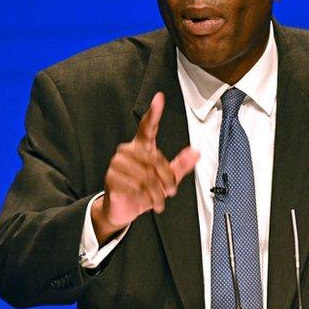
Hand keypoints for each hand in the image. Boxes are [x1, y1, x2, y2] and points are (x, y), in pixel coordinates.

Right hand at [92, 92, 198, 242]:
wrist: (122, 209)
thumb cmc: (143, 191)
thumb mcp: (166, 180)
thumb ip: (181, 165)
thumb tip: (196, 152)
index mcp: (141, 147)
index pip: (147, 127)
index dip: (154, 113)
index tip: (159, 98)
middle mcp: (128, 151)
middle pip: (156, 160)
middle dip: (167, 179)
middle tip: (170, 191)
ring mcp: (118, 163)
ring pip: (147, 176)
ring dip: (157, 193)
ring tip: (158, 201)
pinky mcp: (112, 178)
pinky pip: (136, 187)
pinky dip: (146, 198)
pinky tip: (146, 202)